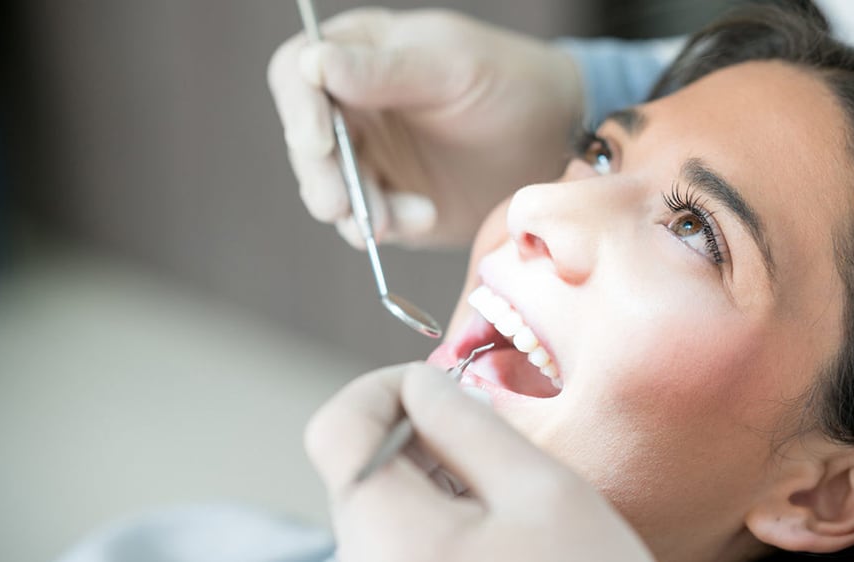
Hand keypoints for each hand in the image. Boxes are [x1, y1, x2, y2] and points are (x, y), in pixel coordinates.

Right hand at [268, 9, 582, 247]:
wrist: (555, 143)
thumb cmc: (509, 83)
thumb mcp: (452, 68)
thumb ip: (384, 70)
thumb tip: (313, 62)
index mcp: (359, 54)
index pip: (298, 75)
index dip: (298, 109)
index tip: (317, 142)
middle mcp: (353, 107)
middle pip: (305, 142)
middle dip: (322, 176)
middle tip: (340, 206)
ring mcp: (369, 158)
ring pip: (328, 189)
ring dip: (355, 210)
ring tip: (402, 219)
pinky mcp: (389, 201)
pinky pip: (366, 221)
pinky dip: (387, 227)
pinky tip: (424, 217)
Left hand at [305, 362, 655, 561]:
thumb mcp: (543, 493)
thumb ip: (469, 423)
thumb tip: (422, 384)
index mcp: (386, 535)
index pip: (336, 428)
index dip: (383, 388)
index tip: (441, 388)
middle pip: (362, 469)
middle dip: (421, 437)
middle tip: (495, 443)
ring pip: (384, 509)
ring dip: (436, 481)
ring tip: (509, 503)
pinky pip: (401, 548)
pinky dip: (440, 524)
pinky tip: (499, 540)